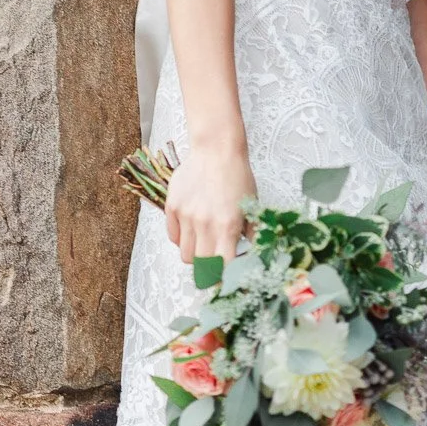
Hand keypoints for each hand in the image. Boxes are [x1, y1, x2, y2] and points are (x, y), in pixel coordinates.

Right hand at [165, 144, 257, 265]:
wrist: (217, 149)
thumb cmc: (237, 176)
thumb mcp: (251, 205)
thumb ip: (252, 232)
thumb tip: (254, 255)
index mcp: (228, 226)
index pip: (222, 267)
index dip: (224, 276)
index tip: (226, 276)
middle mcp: (205, 224)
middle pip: (201, 265)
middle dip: (209, 268)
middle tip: (215, 261)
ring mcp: (186, 215)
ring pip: (185, 254)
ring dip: (195, 254)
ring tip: (204, 242)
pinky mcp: (172, 206)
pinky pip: (173, 236)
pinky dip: (181, 238)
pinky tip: (192, 228)